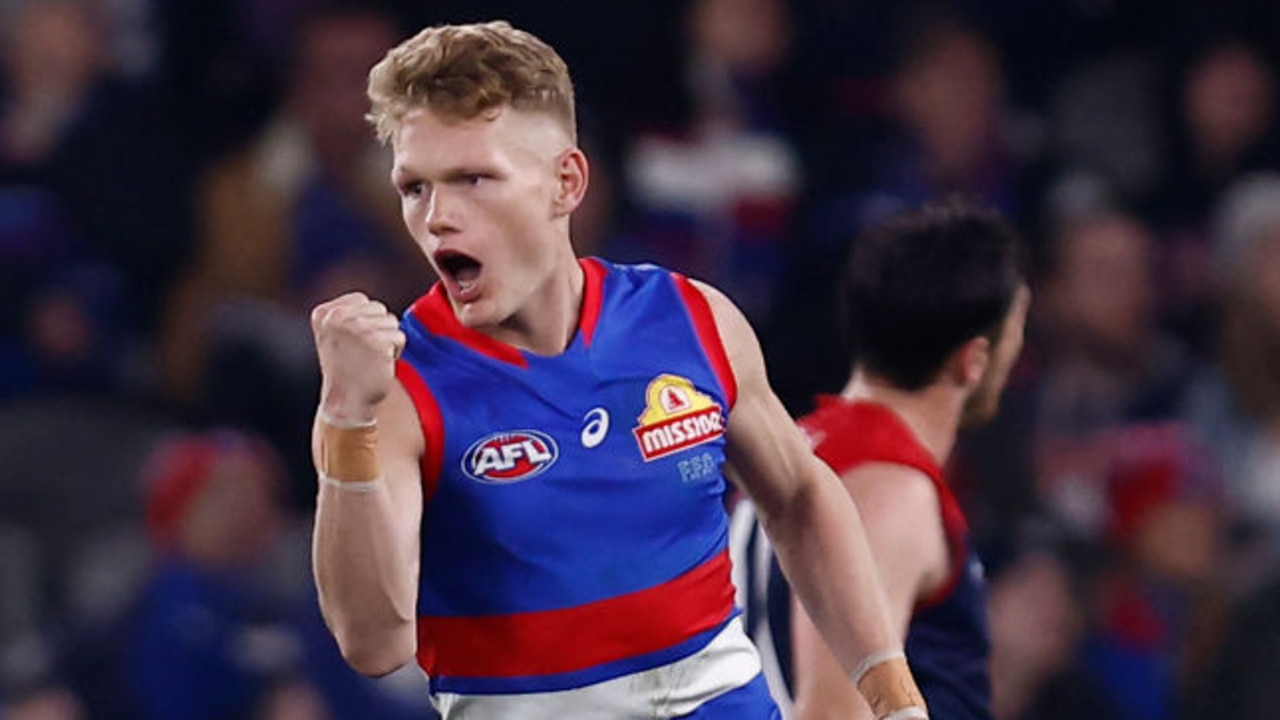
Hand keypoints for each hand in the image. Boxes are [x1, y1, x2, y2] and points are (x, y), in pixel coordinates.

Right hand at [311, 292, 404, 424]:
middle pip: (379, 309)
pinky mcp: (377, 341)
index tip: (351, 344)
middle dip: (378, 330)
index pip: (362, 301)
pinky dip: (395, 352)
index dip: (365, 322)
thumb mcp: (335, 336)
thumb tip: (374, 306)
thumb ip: (348, 314)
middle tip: (362, 353)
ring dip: (387, 341)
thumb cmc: (345, 369)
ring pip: (392, 322)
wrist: (346, 404)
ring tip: (370, 359)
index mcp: (324, 314)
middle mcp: (338, 318)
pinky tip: (379, 364)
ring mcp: (358, 328)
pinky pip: (400, 337)